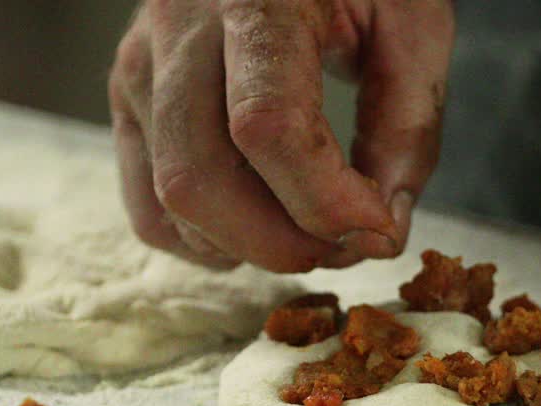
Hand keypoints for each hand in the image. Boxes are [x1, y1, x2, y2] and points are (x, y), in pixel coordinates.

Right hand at [109, 0, 453, 271]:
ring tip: (315, 230)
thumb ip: (408, 124)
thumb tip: (381, 232)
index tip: (378, 227)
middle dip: (285, 243)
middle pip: (200, 179)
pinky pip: (149, 209)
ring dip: (252, 247)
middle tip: (350, 244)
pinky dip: (209, 242)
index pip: (265, 124)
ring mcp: (139, 66)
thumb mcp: (412, 23)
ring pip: (171, 203)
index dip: (324, 201)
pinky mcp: (128, 100)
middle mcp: (177, 27)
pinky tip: (261, 226)